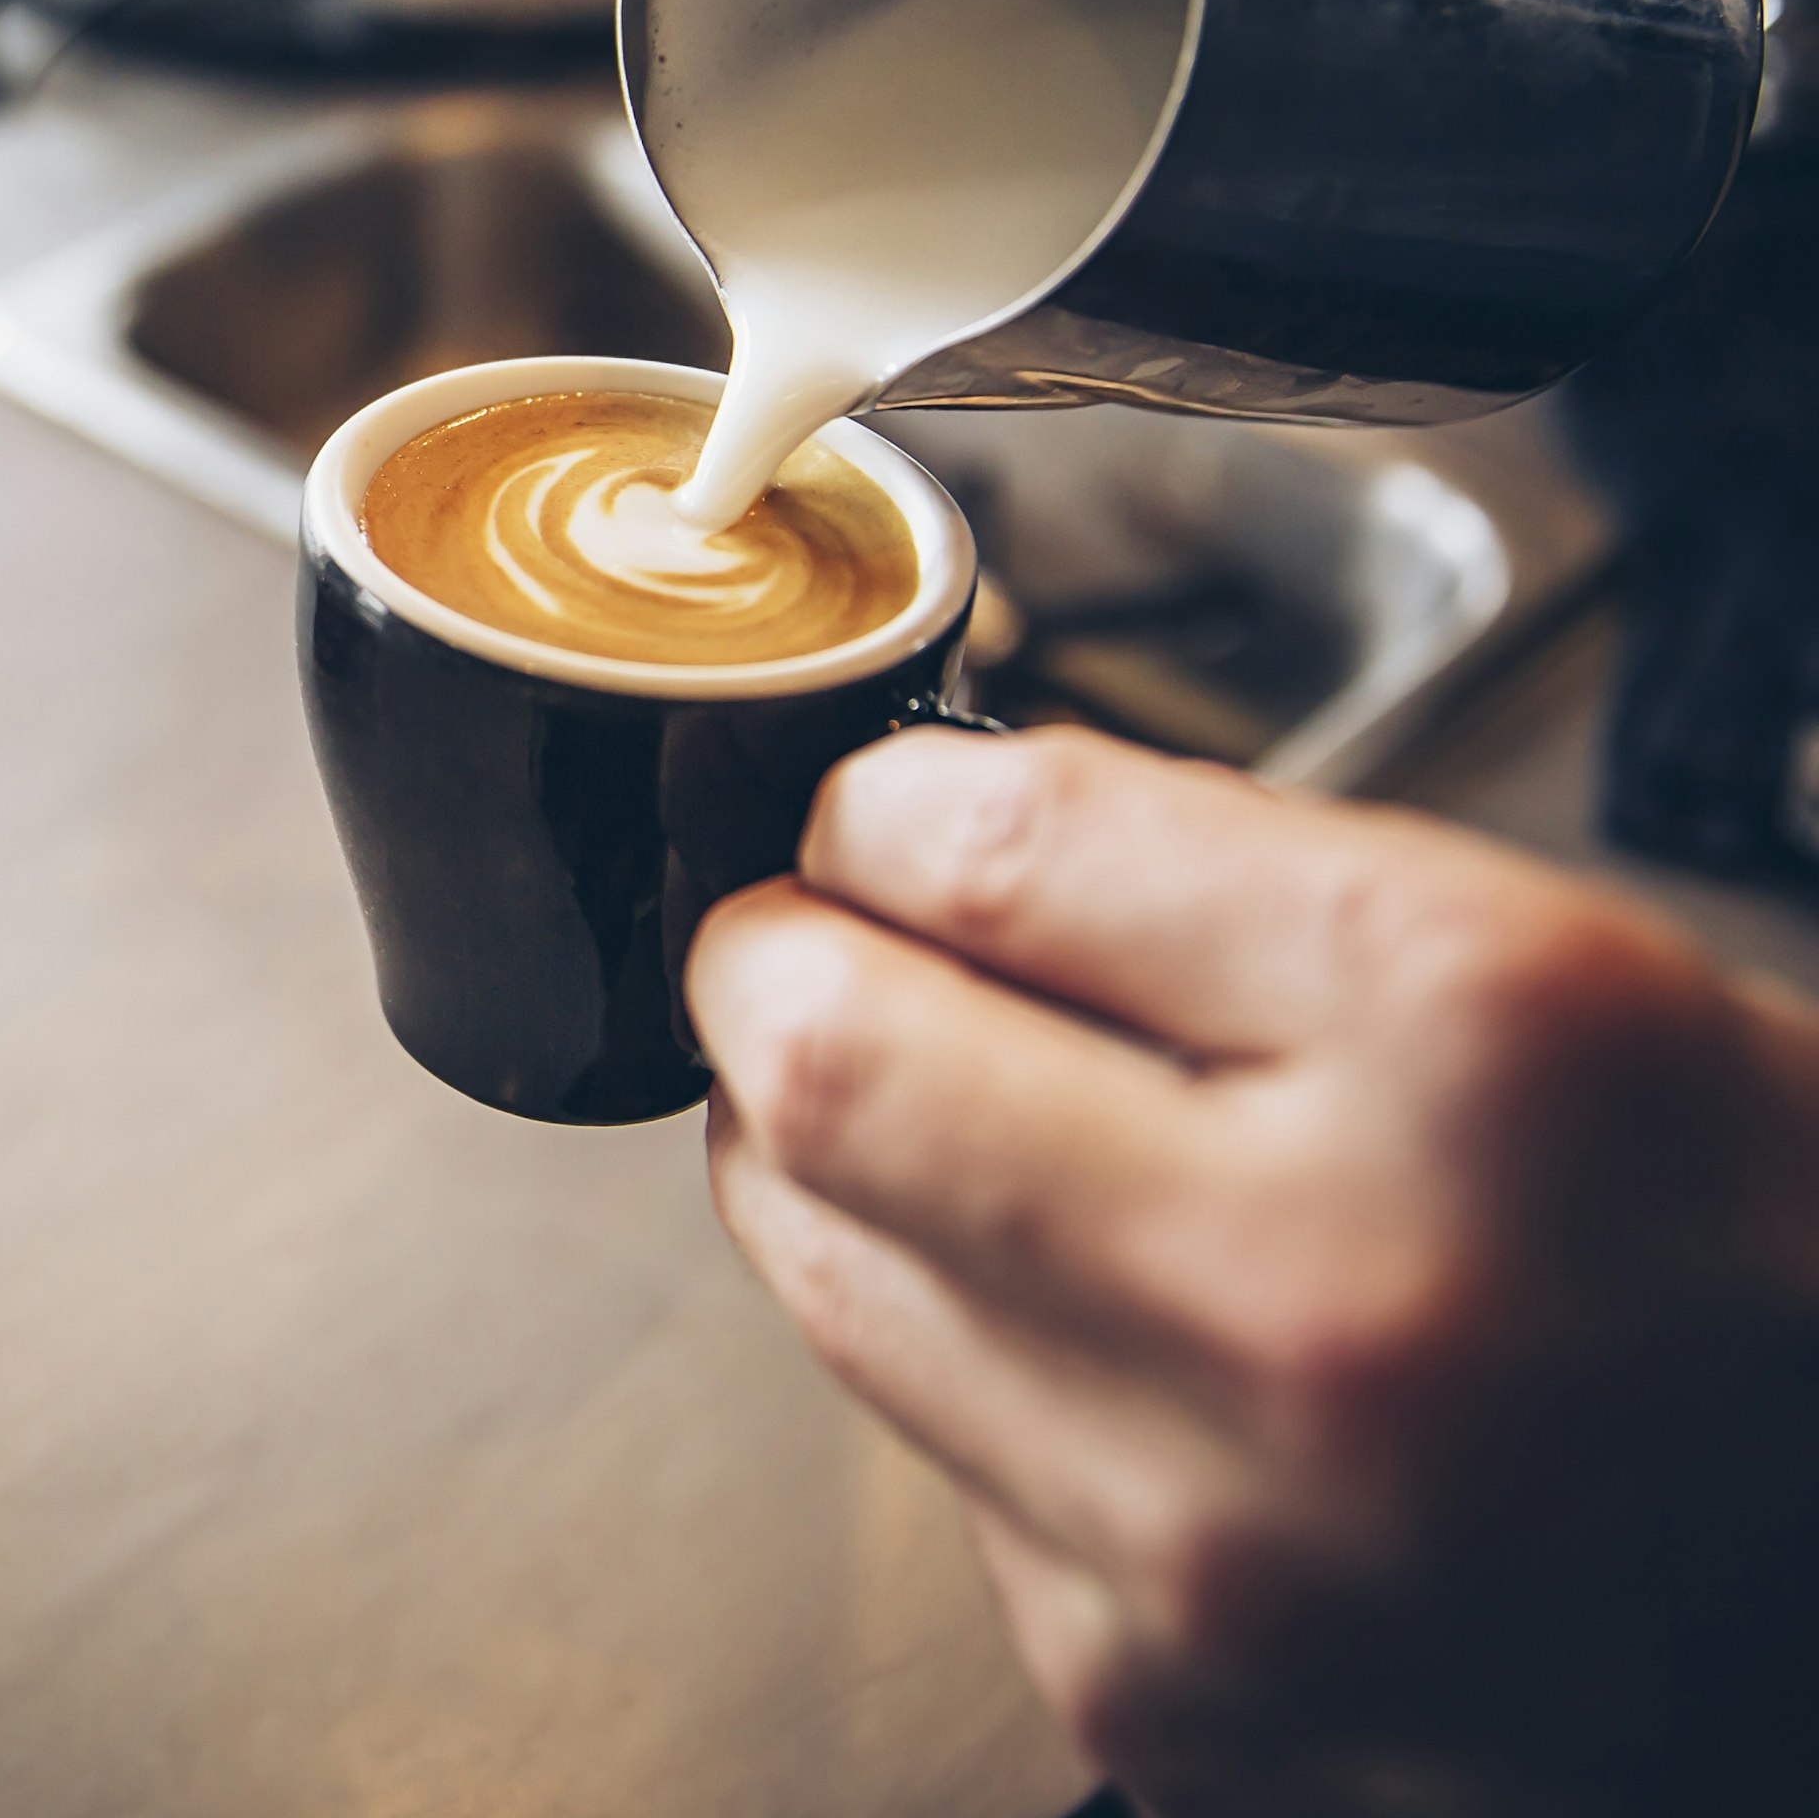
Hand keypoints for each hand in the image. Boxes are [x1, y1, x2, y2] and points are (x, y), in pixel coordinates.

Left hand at [687, 727, 1818, 1815]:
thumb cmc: (1769, 1287)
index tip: (881, 813)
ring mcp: (1224, 1542)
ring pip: (819, 1262)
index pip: (987, 850)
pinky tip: (1108, 1344)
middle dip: (781, 967)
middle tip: (819, 945)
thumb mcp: (1578, 989)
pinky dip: (969, 1365)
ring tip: (956, 1129)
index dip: (882, 806)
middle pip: (821, 1062)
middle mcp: (1339, 1309)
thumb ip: (1216, 883)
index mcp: (1492, 1054)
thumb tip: (904, 831)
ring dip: (837, 1164)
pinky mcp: (1152, 1695)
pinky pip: (927, 1450)